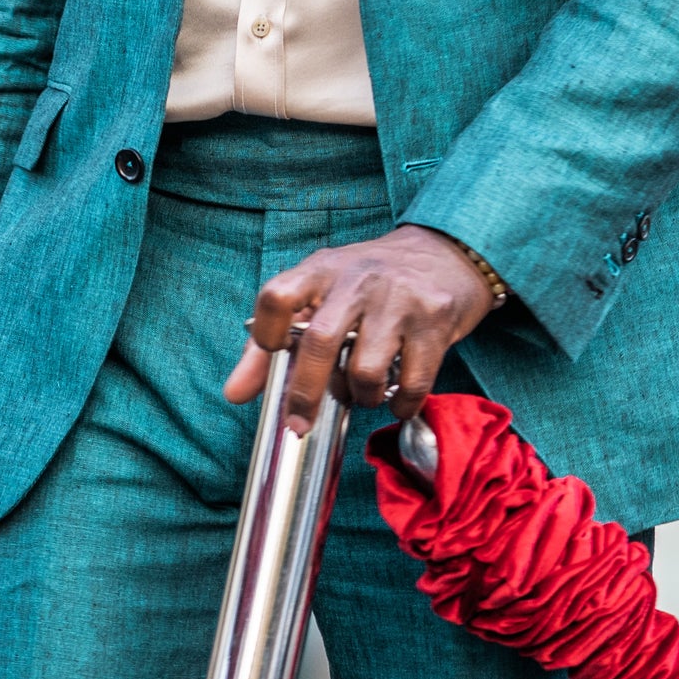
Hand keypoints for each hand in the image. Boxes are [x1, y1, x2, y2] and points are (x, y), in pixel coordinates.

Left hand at [224, 224, 493, 433]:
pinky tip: (398, 397)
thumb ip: (270, 342)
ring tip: (364, 390)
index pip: (278, 295)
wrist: (443, 254)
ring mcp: (400, 298)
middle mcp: (359, 278)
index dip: (265, 334)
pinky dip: (400, 405)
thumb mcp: (319, 294)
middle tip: (299, 424)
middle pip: (319, 341)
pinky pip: (413, 384)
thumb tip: (234, 394)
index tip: (274, 355)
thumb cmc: (368, 282)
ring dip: (361, 397)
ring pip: (366, 370)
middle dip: (304, 394)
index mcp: (322, 268)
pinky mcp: (435, 320)